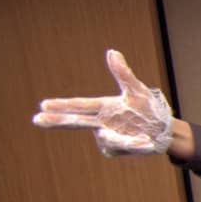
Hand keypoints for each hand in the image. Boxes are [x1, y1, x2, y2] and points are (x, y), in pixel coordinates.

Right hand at [32, 50, 172, 156]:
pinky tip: (147, 143)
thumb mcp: (138, 90)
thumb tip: (112, 52)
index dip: (63, 105)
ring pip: (108, 138)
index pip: (80, 105)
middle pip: (77, 121)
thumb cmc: (148, 108)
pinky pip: (123, 148)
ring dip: (126, 140)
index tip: (44, 104)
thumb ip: (123, 74)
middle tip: (37, 119)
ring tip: (145, 140)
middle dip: (59, 120)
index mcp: (104, 107)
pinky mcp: (114, 149)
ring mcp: (106, 137)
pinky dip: (136, 146)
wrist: (163, 131)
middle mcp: (101, 122)